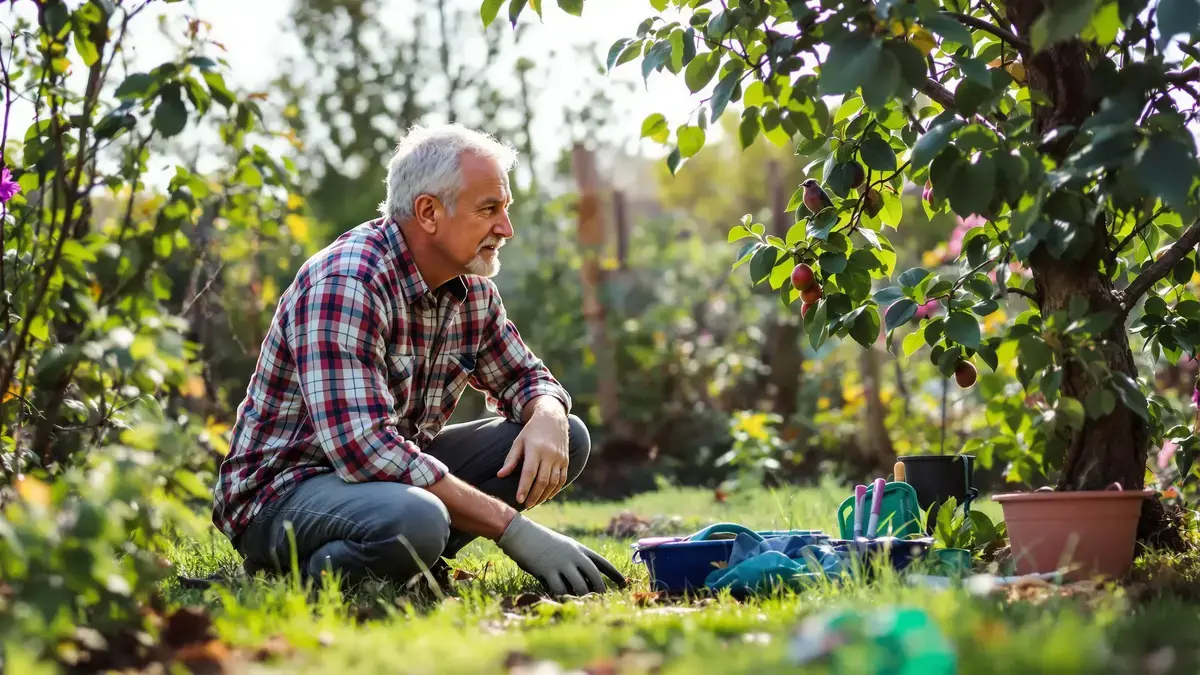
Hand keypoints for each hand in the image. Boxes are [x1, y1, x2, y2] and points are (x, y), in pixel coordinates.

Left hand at [497, 408, 567, 506]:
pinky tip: (548, 496)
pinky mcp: (566, 460)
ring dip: (544, 495)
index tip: (519, 500)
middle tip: (527, 505)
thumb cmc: (531, 431)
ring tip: (535, 503)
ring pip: (553, 482)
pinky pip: (562, 479)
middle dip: (534, 496)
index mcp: (535, 449)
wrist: (552, 418)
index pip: (529, 473)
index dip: (524, 488)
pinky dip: (555, 490)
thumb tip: (500, 475)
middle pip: (542, 480)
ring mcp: (559, 458)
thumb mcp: (518, 442)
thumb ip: (511, 459)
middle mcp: (549, 454)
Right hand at [497, 514, 626, 595]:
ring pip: (580, 586)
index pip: (602, 563)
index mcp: (579, 548)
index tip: (624, 582)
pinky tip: (563, 601)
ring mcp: (561, 563)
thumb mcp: (562, 546)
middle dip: (601, 590)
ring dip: (583, 597)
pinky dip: (562, 597)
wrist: (520, 532)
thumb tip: (583, 582)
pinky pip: (559, 589)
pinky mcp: (548, 570)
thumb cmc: (540, 540)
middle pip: (595, 577)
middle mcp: (574, 556)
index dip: (614, 573)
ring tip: (585, 604)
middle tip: (603, 600)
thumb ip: (573, 561)